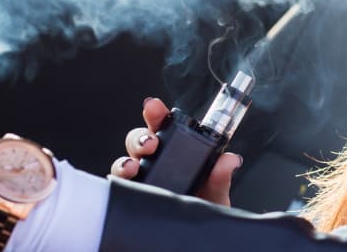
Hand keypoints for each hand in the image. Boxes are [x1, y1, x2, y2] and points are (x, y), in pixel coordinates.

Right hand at [110, 97, 241, 206]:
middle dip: (141, 137)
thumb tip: (229, 160)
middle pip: (139, 140)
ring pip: (125, 161)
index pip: (163, 127)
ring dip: (126, 159)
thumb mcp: (216, 193)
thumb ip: (220, 176)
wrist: (194, 240)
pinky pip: (117, 186)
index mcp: (176, 154)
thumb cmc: (203, 210)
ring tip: (134, 165)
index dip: (157, 114)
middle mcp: (155, 164)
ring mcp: (141, 180)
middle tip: (151, 142)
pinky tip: (126, 180)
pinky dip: (118, 180)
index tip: (155, 107)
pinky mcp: (130, 198)